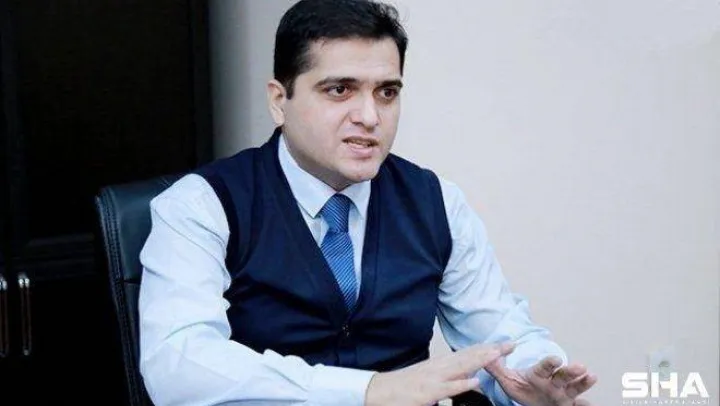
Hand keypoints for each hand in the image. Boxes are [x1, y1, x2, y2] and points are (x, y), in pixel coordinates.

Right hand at [365, 342, 515, 405]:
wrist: (378, 391)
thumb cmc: (402, 388)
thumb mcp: (428, 380)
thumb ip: (448, 379)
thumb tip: (467, 379)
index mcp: (440, 365)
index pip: (468, 354)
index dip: (486, 348)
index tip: (504, 344)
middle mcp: (439, 368)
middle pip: (469, 356)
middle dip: (491, 350)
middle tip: (511, 344)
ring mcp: (434, 379)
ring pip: (461, 367)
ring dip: (481, 360)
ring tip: (499, 354)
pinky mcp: (427, 393)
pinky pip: (447, 388)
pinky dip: (461, 384)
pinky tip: (475, 381)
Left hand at [485, 355, 597, 405]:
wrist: (534, 402)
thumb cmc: (523, 389)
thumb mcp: (508, 380)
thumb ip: (496, 368)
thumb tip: (486, 355)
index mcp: (539, 374)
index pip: (545, 366)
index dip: (550, 362)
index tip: (556, 359)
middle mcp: (553, 382)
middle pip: (562, 375)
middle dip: (571, 370)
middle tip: (580, 366)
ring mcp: (562, 393)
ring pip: (574, 387)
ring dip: (583, 382)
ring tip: (591, 376)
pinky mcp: (568, 404)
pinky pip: (578, 405)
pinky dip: (585, 404)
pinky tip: (591, 404)